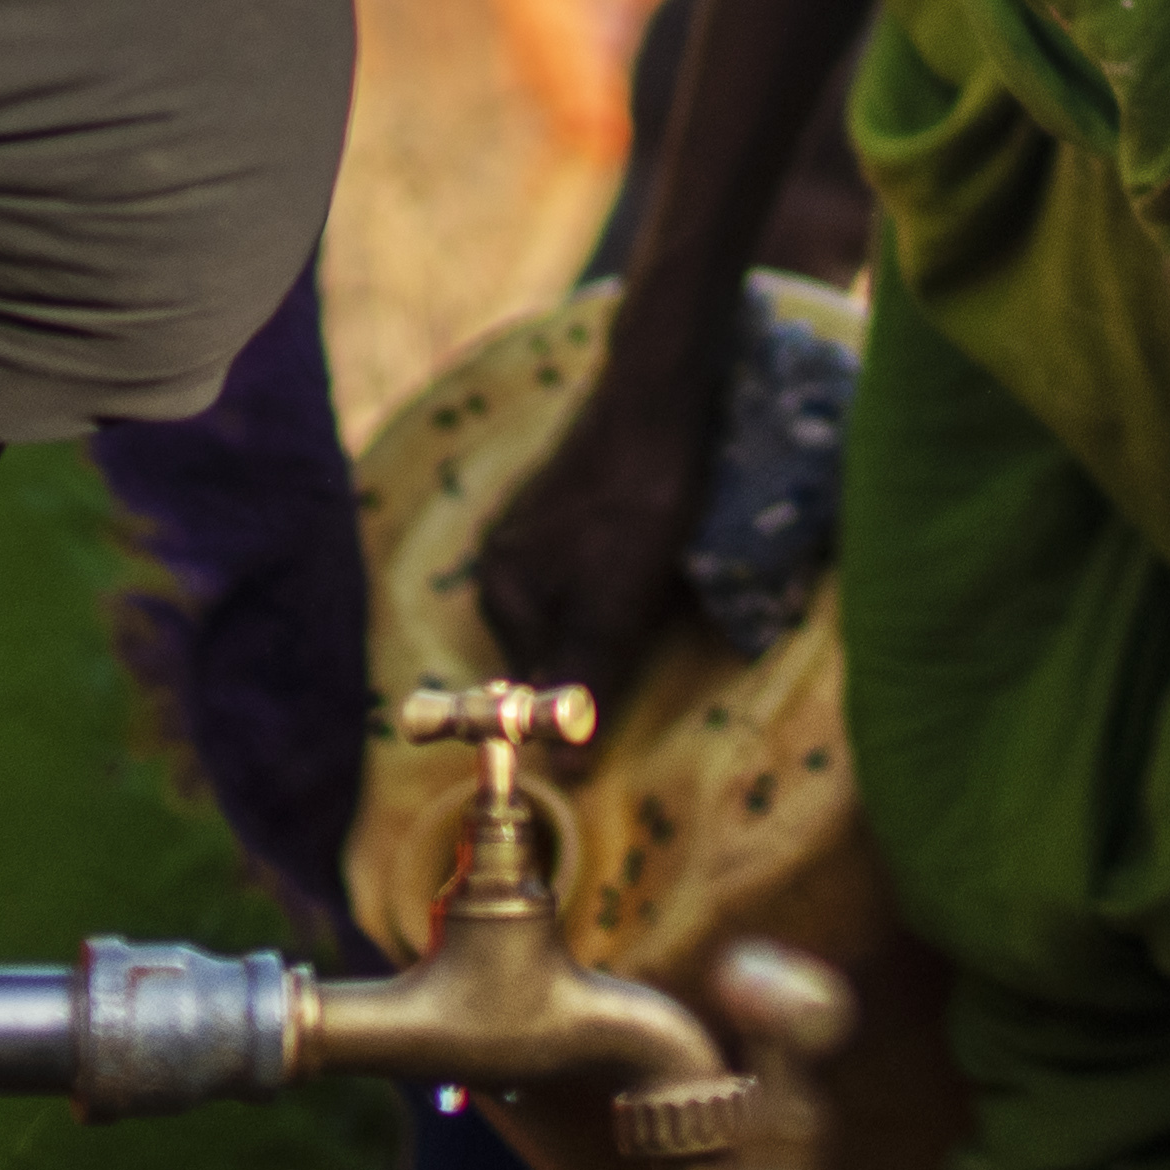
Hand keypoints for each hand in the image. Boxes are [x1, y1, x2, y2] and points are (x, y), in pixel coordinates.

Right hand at [472, 331, 712, 694]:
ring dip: (626, 604)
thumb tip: (561, 775)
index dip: (587, 692)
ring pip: (584, 598)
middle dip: (610, 643)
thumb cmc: (637, 504)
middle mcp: (504, 561)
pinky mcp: (573, 498)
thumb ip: (585, 681)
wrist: (663, 394)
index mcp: (501, 591)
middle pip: (562, 638)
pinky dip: (629, 567)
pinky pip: (597, 560)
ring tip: (667, 574)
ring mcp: (535, 526)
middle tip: (661, 613)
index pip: (537, 680)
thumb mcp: (614, 607)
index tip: (636, 668)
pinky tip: (663, 545)